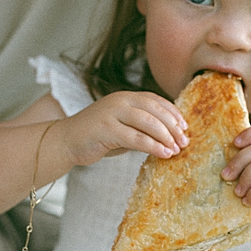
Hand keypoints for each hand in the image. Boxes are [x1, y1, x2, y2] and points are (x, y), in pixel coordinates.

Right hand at [61, 90, 188, 166]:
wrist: (65, 142)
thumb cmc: (99, 137)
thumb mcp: (125, 128)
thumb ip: (144, 127)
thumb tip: (174, 137)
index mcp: (126, 97)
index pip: (156, 100)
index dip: (173, 113)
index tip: (185, 127)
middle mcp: (119, 101)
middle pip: (155, 110)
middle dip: (173, 127)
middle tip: (184, 142)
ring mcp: (111, 113)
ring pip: (147, 122)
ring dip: (166, 137)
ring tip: (176, 150)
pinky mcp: (104, 129)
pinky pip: (135, 138)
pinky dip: (153, 146)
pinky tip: (164, 154)